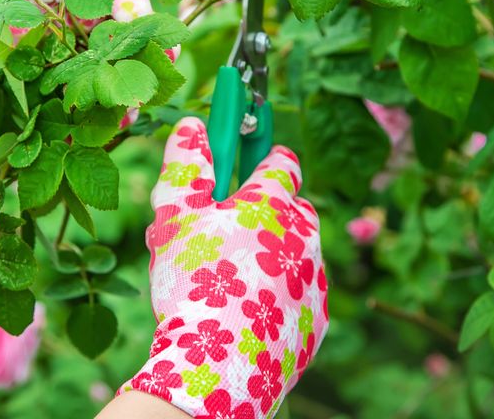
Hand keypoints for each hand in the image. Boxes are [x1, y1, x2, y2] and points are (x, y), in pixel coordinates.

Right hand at [119, 117, 328, 418]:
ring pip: (299, 253)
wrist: (219, 367)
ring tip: (232, 279)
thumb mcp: (176, 217)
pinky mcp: (318, 320)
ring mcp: (315, 279)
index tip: (247, 161)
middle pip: (294, 207)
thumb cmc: (194, 284)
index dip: (262, 156)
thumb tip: (192, 125)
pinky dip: (281, 296)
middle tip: (230, 229)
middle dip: (269, 210)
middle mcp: (305, 235)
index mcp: (272, 202)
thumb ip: (186, 166)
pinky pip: (301, 295)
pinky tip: (248, 311)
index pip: (281, 161)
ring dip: (275, 255)